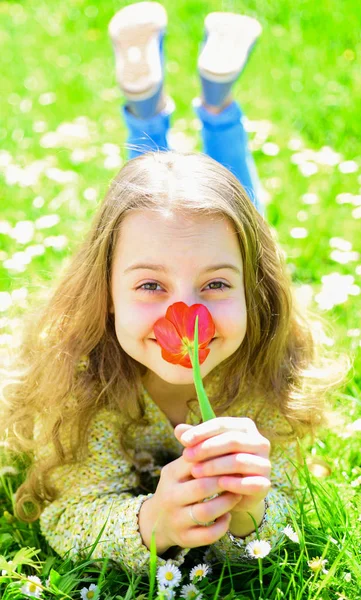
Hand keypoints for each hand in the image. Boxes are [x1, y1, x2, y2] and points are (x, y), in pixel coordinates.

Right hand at [146, 424, 244, 552]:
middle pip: (202, 486)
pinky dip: (221, 526)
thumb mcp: (180, 467)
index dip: (217, 458)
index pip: (195, 461)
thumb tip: (218, 426)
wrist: (156, 521)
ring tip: (236, 495)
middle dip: (224, 481)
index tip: (234, 455)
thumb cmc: (177, 487)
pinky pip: (207, 535)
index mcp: (170, 473)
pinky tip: (227, 516)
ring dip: (226, 503)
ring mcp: (176, 519)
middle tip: (240, 476)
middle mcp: (170, 496)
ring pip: (206, 511)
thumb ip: (198, 450)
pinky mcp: (184, 539)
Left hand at [174, 418, 270, 513]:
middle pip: (233, 440)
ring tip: (195, 472)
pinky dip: (233, 483)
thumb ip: (195, 439)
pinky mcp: (266, 484)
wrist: (235, 493)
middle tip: (187, 456)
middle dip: (207, 448)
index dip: (202, 431)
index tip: (183, 440)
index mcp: (245, 427)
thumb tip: (178, 429)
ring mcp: (265, 463)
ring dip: (215, 466)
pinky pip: (250, 482)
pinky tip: (218, 485)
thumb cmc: (218, 464)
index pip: (223, 424)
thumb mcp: (206, 449)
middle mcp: (260, 442)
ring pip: (239, 460)